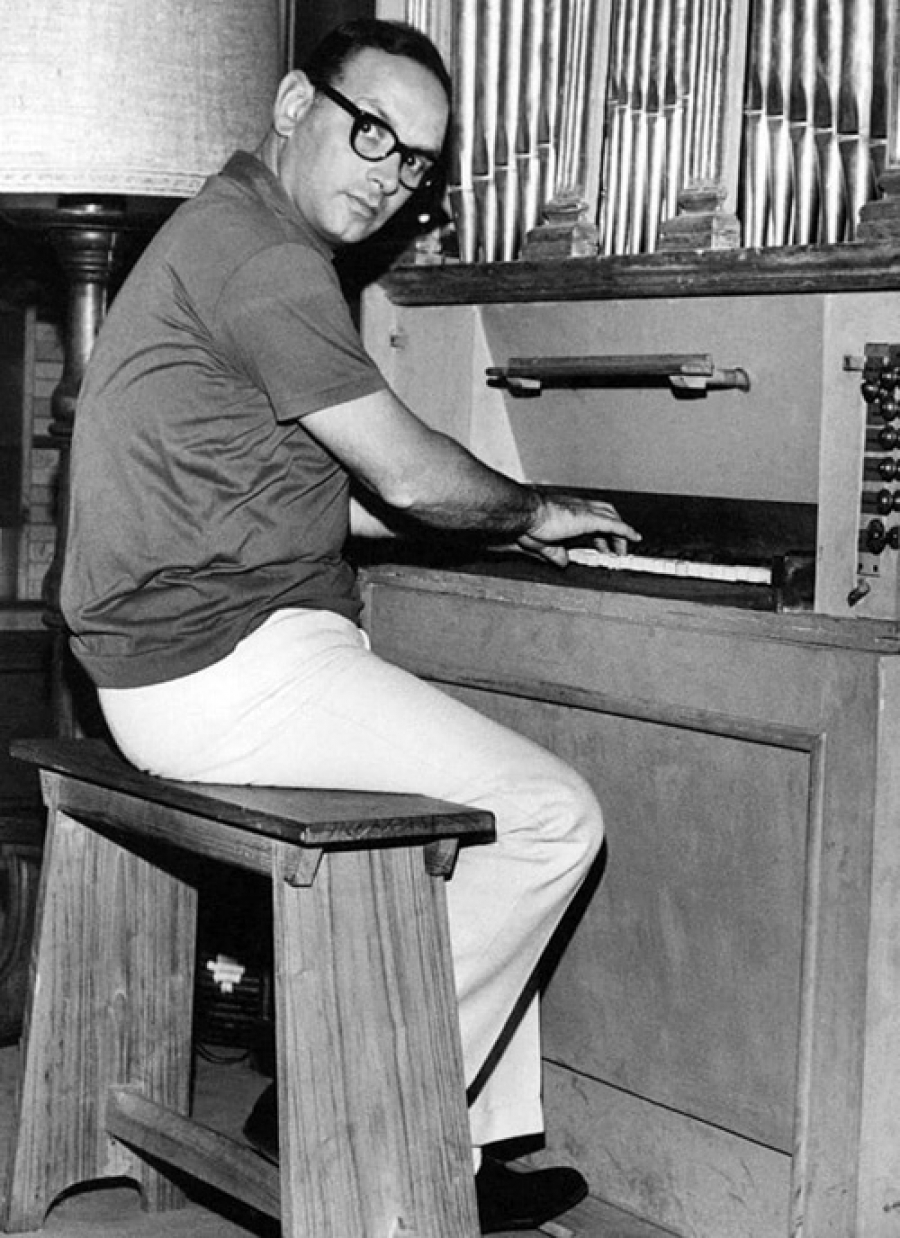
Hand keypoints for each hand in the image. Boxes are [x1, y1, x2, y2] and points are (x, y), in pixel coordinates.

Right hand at [516, 492, 640, 566]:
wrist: (527, 514)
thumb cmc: (529, 524)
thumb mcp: (542, 544)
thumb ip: (554, 553)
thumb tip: (563, 562)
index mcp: (568, 512)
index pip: (591, 519)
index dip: (599, 533)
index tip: (602, 545)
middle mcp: (579, 508)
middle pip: (605, 515)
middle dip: (612, 532)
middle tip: (615, 550)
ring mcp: (586, 512)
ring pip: (613, 519)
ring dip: (621, 534)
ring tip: (624, 550)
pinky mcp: (591, 519)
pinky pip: (615, 525)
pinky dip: (626, 531)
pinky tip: (634, 537)